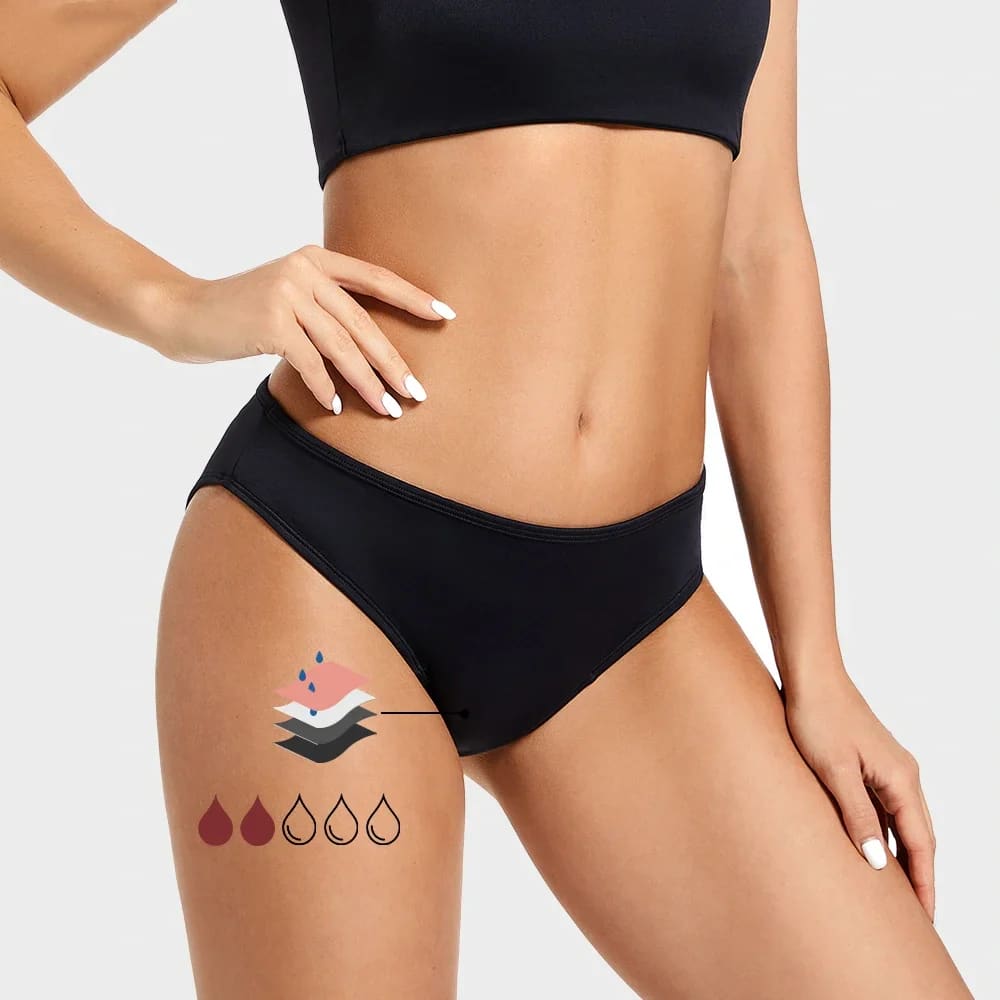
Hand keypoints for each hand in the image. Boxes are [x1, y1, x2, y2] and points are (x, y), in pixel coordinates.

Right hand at [149, 245, 456, 416]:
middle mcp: (304, 270)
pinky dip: (323, 386)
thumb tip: (372, 346)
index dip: (413, 298)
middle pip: (363, 323)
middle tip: (416, 393)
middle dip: (393, 362)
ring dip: (367, 383)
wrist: (181, 312)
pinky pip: (309, 362)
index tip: (445, 317)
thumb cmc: (240, 313)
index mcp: (315, 258)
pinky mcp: (269, 322)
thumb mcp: (287, 296)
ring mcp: (286, 294)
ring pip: (342, 347)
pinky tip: (335, 406)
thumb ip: (324, 306)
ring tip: (388, 410)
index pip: (376, 278)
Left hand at [784, 669, 935, 919]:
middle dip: (919, 877)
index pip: (921, 844)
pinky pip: (883, 806)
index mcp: (901, 779)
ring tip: (893, 894)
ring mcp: (887, 766)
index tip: (926, 921)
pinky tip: (869, 847)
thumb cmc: (817, 717)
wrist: (809, 674)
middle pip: (919, 836)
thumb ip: (856, 816)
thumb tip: (879, 863)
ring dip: (901, 855)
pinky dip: (882, 832)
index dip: (924, 884)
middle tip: (914, 919)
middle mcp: (902, 774)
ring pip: (901, 822)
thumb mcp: (833, 771)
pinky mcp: (868, 760)